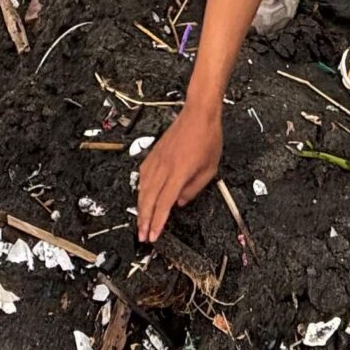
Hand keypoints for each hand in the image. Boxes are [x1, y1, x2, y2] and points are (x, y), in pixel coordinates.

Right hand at [136, 104, 221, 241]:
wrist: (199, 113)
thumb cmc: (207, 137)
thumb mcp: (210, 169)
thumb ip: (193, 189)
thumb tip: (180, 202)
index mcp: (179, 171)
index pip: (164, 203)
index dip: (157, 222)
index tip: (153, 235)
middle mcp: (164, 166)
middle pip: (149, 199)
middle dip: (144, 220)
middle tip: (142, 235)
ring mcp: (157, 159)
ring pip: (142, 188)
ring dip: (140, 207)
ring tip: (140, 221)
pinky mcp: (154, 153)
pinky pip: (143, 175)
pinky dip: (140, 188)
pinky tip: (141, 195)